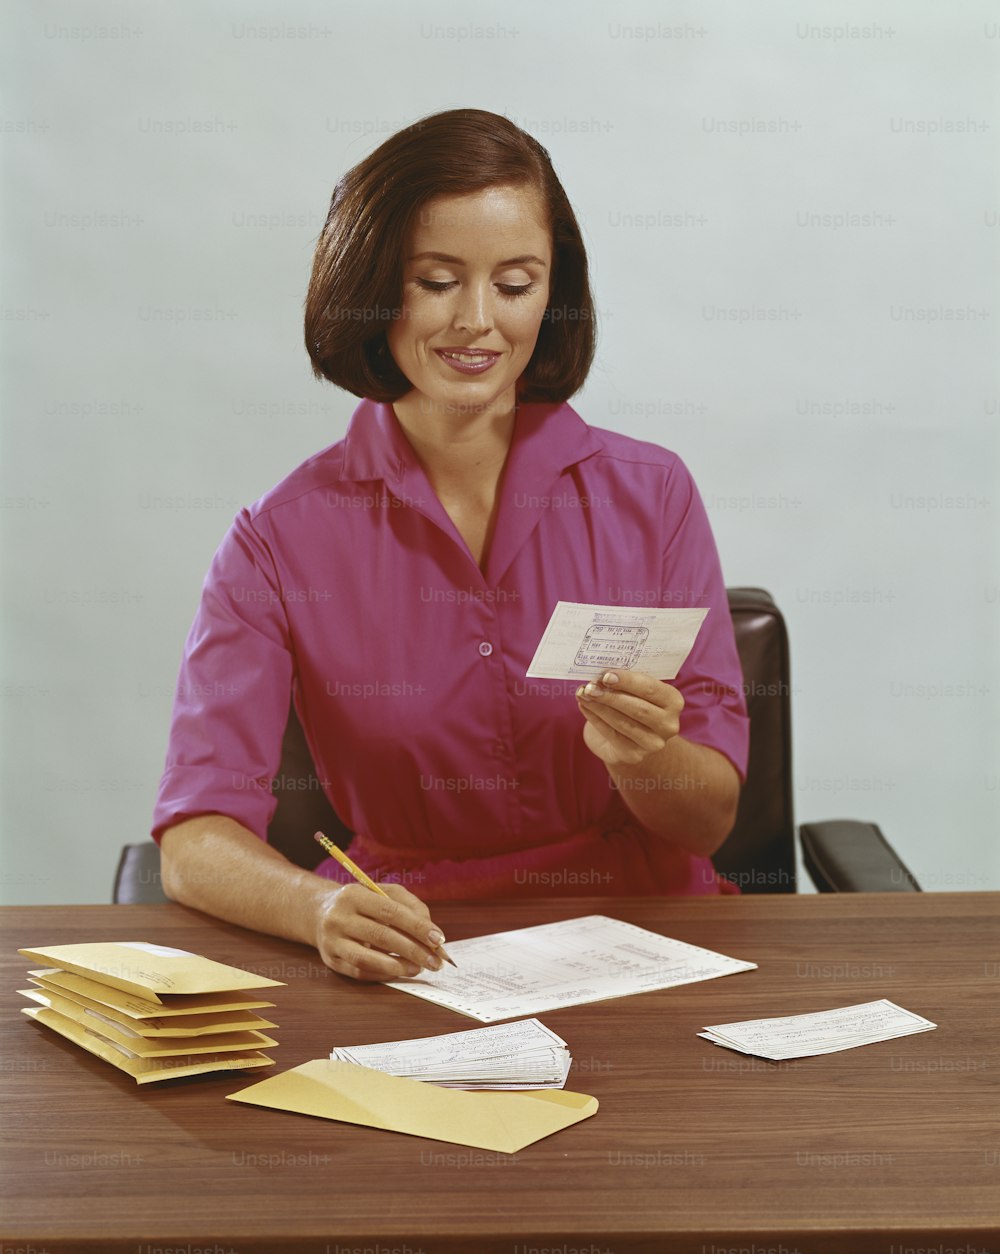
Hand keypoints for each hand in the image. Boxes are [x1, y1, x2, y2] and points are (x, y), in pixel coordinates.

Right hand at [315, 882, 447, 981]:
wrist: (320, 912)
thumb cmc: (361, 903)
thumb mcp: (383, 893)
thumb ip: (409, 906)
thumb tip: (430, 934)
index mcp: (353, 894)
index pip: (390, 911)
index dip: (417, 926)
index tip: (438, 939)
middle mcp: (339, 917)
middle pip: (381, 935)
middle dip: (413, 950)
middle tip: (435, 961)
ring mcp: (332, 941)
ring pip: (367, 958)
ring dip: (398, 966)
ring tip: (418, 968)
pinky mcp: (331, 961)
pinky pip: (359, 972)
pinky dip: (383, 974)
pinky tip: (399, 972)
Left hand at [576, 669, 683, 768]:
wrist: (630, 739)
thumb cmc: (632, 704)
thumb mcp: (635, 691)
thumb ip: (625, 682)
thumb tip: (601, 674)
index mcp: (673, 701)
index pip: (651, 689)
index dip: (628, 682)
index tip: (606, 675)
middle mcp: (668, 724)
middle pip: (638, 709)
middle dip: (611, 696)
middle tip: (590, 686)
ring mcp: (653, 743)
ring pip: (623, 723)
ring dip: (599, 707)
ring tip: (583, 694)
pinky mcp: (634, 755)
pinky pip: (612, 734)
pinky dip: (595, 719)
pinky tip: (585, 706)